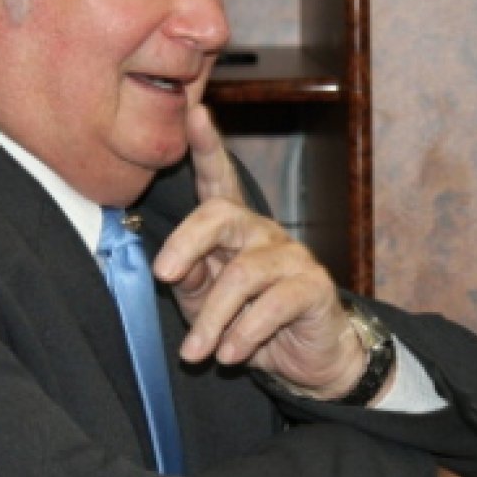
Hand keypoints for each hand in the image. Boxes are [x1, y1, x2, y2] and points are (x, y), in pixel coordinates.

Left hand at [153, 105, 369, 396]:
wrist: (304, 362)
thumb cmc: (245, 325)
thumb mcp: (202, 303)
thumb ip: (186, 279)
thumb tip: (169, 268)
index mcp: (232, 230)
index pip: (218, 180)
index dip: (207, 147)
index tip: (194, 114)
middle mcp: (262, 233)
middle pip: (222, 215)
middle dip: (187, 243)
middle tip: (162, 276)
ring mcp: (291, 257)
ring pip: (242, 274)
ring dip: (212, 319)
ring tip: (196, 353)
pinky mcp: (313, 288)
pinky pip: (273, 304)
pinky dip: (245, 334)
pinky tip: (229, 355)